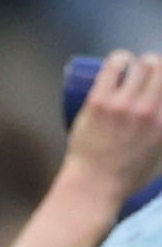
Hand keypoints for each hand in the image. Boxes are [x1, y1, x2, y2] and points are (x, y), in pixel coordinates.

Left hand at [63, 49, 161, 203]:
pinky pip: (113, 68)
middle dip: (158, 66)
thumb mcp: (159, 159)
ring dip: (140, 62)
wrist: (92, 187)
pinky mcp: (99, 103)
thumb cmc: (124, 178)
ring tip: (134, 68)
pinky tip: (120, 61)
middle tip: (149, 72)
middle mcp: (149, 111)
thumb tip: (159, 126)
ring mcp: (123, 106)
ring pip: (141, 64)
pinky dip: (120, 59)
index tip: (161, 84)